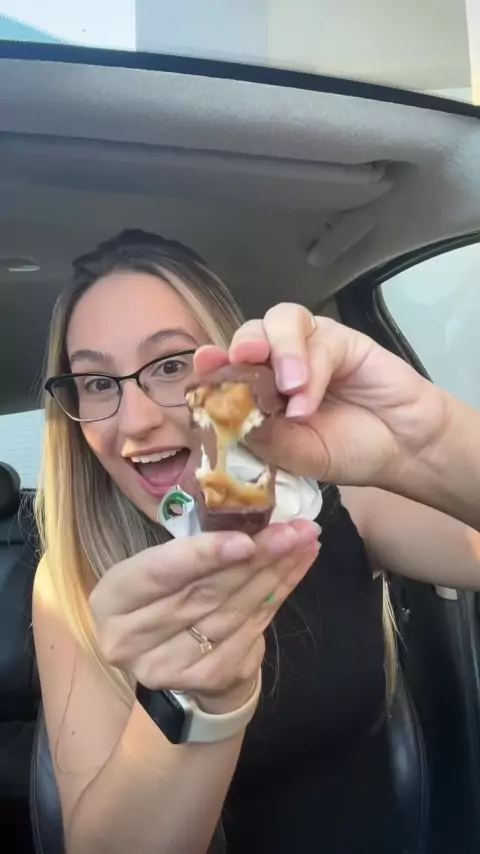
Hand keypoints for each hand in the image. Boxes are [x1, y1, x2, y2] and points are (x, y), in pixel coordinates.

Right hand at [90, 520, 319, 713]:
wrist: (170, 655)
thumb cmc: (164, 592)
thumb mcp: (160, 566)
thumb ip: (191, 549)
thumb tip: (249, 511)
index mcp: (112, 599)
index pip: (159, 573)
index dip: (203, 555)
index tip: (246, 539)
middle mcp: (130, 639)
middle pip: (204, 593)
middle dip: (256, 558)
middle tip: (294, 530)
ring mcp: (169, 666)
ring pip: (233, 612)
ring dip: (276, 574)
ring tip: (303, 542)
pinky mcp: (207, 678)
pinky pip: (251, 631)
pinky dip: (279, 595)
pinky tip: (296, 568)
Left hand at [194, 305, 450, 491]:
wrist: (403, 450)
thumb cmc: (347, 451)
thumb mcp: (297, 456)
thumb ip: (265, 436)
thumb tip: (230, 417)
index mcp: (260, 390)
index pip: (227, 367)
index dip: (212, 362)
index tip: (203, 364)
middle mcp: (279, 362)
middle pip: (249, 334)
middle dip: (241, 345)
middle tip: (242, 361)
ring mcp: (309, 347)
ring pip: (280, 321)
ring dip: (279, 349)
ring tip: (289, 387)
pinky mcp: (341, 339)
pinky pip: (319, 340)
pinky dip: (311, 368)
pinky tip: (308, 400)